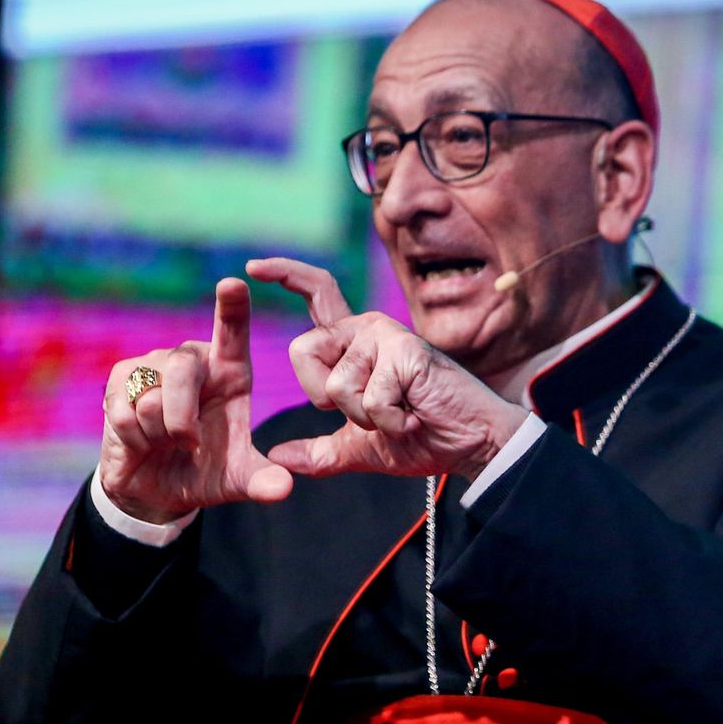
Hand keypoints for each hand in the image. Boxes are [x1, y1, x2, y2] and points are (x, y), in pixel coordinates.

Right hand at [98, 278, 292, 522]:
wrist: (157, 489)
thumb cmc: (205, 471)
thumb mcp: (238, 479)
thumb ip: (262, 480)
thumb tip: (282, 489)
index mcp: (230, 372)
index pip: (232, 331)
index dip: (232, 307)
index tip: (233, 282)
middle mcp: (192, 360)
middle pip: (183, 368)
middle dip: (183, 418)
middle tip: (189, 443)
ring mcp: (153, 366)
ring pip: (153, 396)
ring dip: (160, 434)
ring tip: (166, 442)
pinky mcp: (119, 383)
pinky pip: (125, 412)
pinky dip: (136, 438)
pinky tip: (142, 441)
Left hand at [248, 257, 527, 480]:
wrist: (470, 445)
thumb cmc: (423, 438)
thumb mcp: (360, 449)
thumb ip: (319, 453)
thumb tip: (278, 457)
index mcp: (352, 345)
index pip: (316, 297)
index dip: (285, 275)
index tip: (251, 266)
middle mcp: (366, 329)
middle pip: (302, 352)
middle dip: (324, 398)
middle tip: (368, 411)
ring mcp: (385, 336)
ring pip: (336, 386)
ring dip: (366, 417)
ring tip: (401, 411)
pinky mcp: (404, 350)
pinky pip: (369, 398)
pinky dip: (389, 421)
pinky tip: (414, 413)